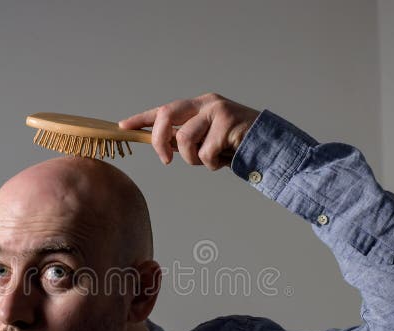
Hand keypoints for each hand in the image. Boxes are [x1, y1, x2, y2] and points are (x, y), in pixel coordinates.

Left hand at [118, 93, 259, 170]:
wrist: (269, 146)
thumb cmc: (236, 146)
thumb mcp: (207, 140)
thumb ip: (186, 139)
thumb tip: (163, 146)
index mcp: (198, 105)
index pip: (164, 110)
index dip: (142, 118)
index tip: (123, 126)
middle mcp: (205, 103)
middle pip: (166, 116)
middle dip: (159, 141)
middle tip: (164, 160)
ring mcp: (217, 111)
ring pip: (185, 140)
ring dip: (194, 159)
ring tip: (211, 161)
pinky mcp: (227, 122)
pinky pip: (205, 153)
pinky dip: (213, 164)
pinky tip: (226, 160)